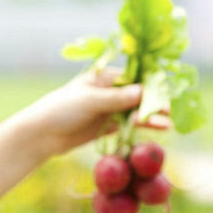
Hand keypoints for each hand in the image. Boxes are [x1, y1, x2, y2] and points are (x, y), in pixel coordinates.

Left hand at [16, 67, 171, 157]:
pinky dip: (143, 127)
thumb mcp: (90, 101)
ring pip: (136, 111)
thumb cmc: (61, 109)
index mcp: (104, 77)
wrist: (42, 135)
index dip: (150, 84)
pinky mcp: (108, 126)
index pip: (133, 77)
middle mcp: (109, 91)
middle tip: (170, 110)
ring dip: (151, 116)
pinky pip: (129, 125)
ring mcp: (110, 109)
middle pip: (138, 95)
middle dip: (154, 102)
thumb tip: (144, 92)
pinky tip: (159, 129)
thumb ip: (117, 98)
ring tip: (169, 123)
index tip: (165, 92)